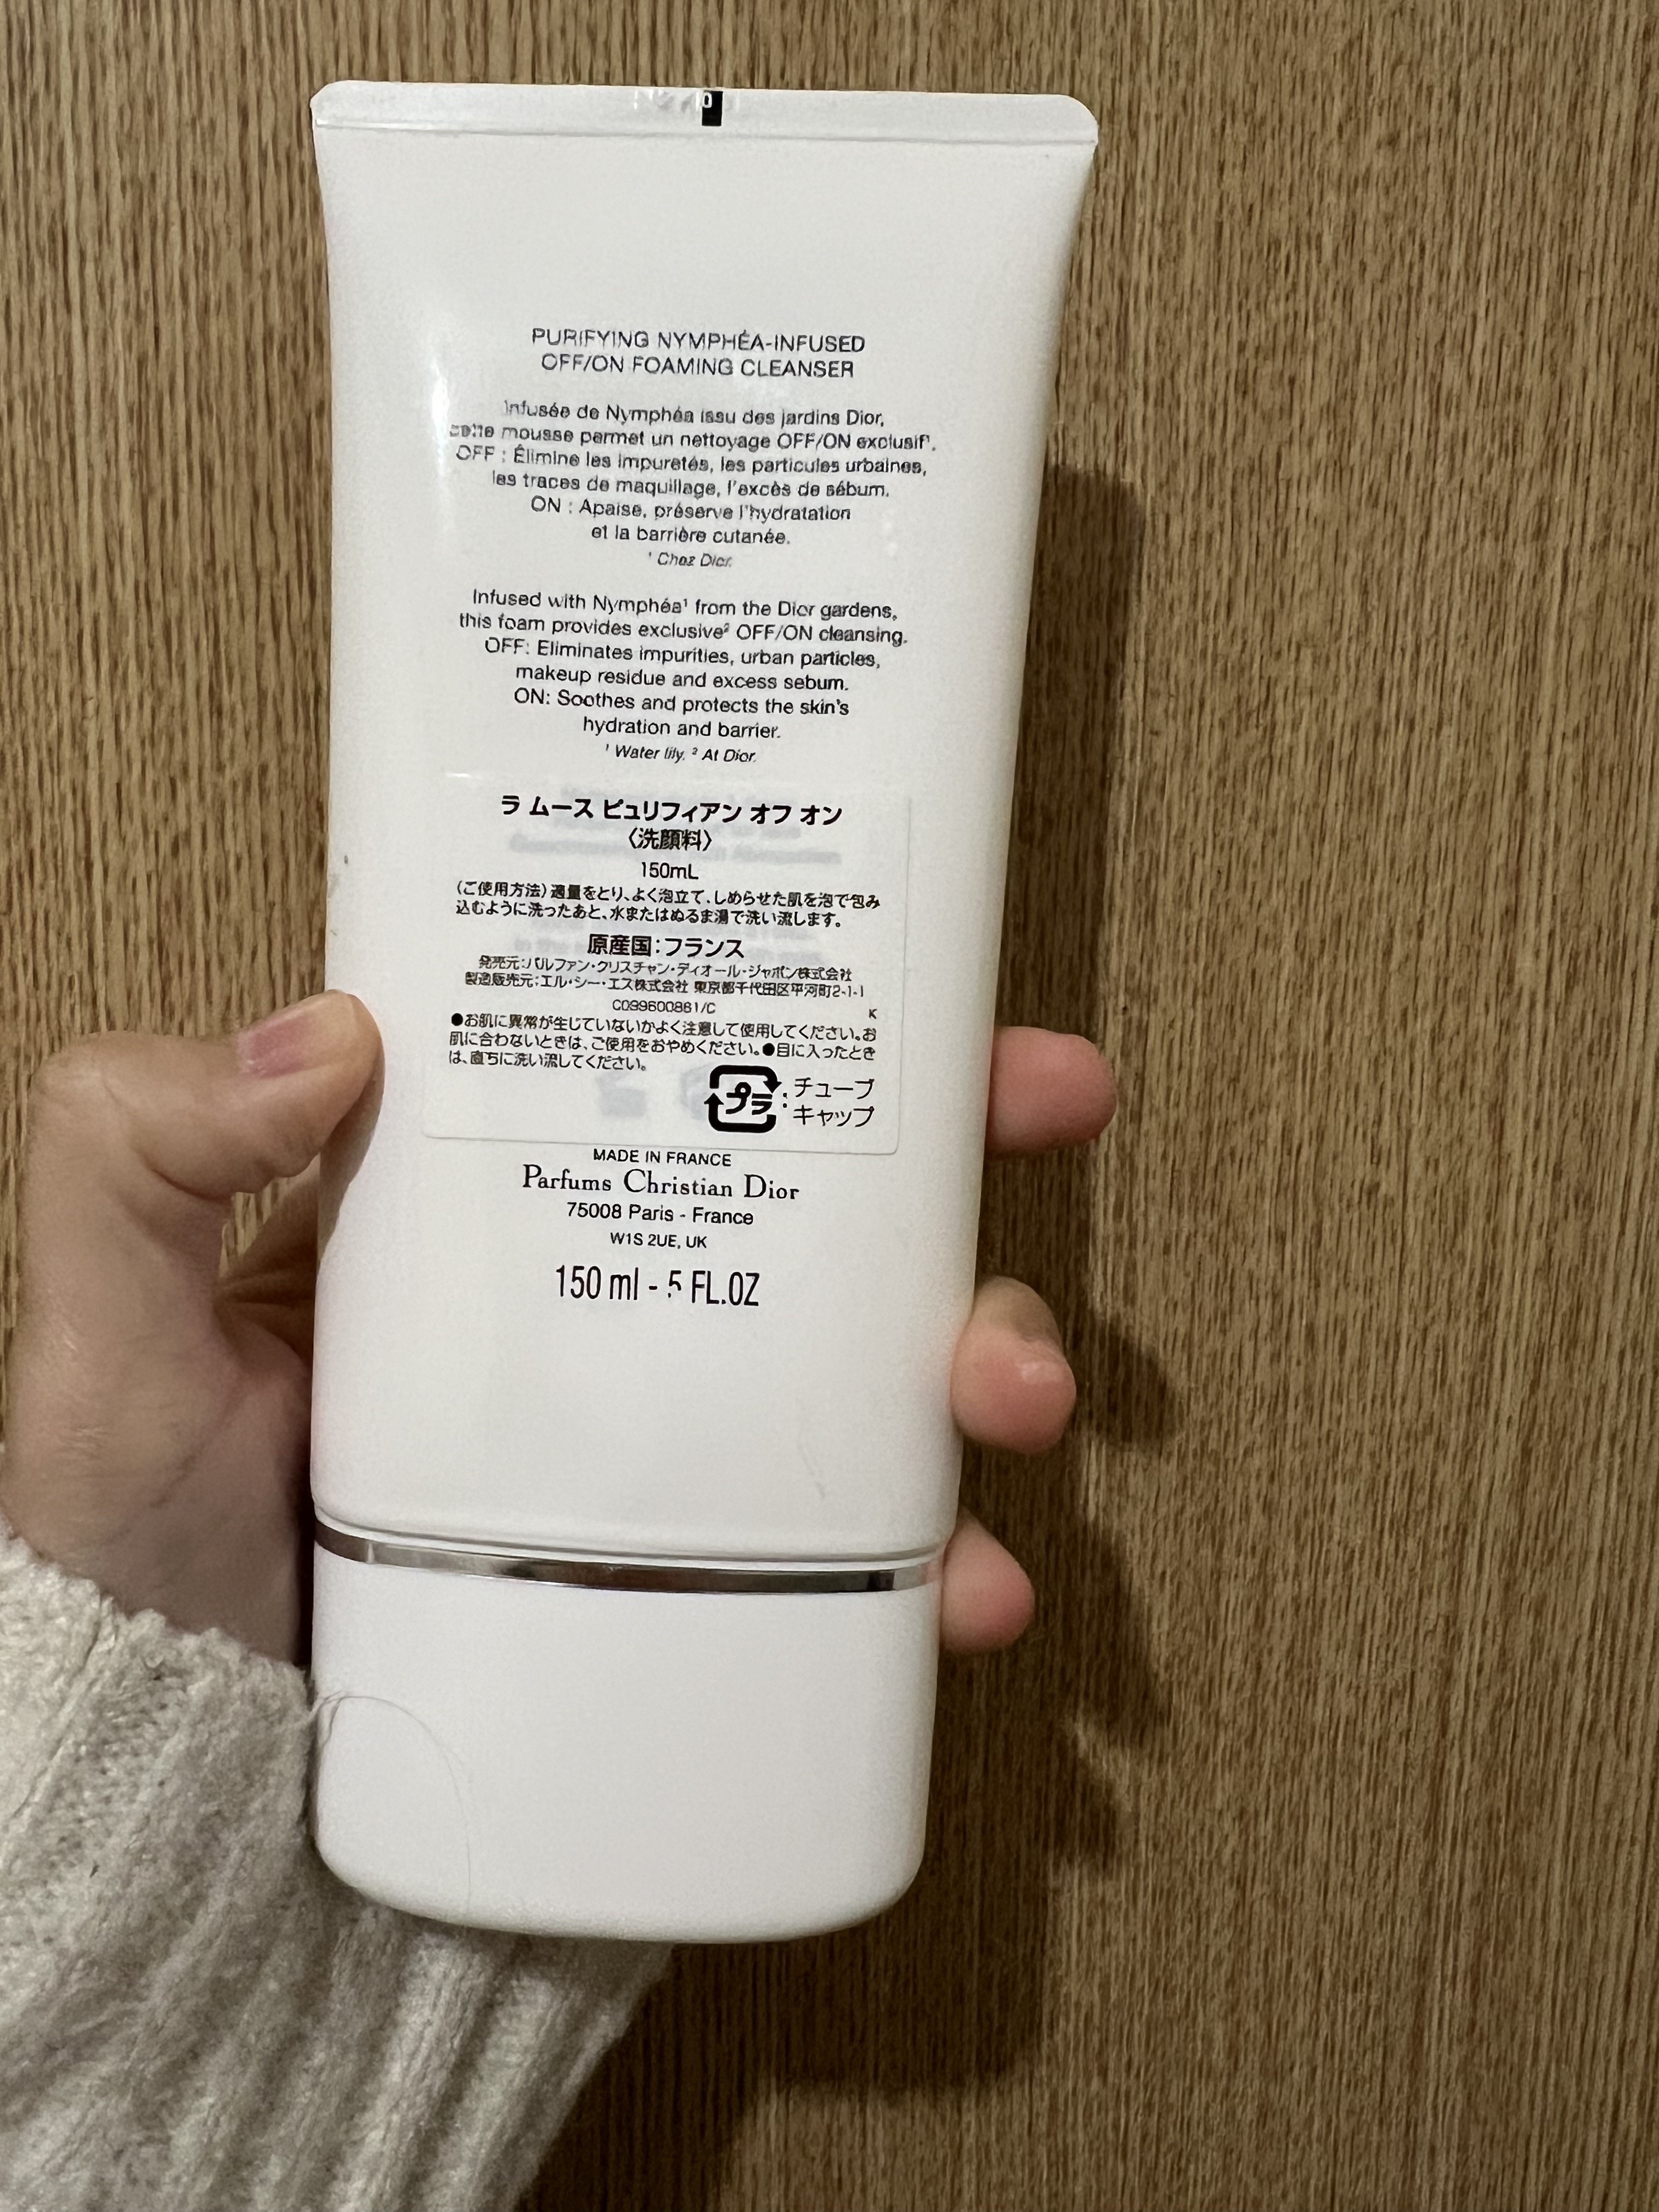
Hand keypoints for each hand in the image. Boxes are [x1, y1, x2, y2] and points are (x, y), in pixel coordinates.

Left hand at [0, 996, 1114, 1664]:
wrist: (188, 1806)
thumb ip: (142, 1154)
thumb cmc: (134, 1556)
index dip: (810, 1003)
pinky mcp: (707, 1599)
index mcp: (498, 1221)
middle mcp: (608, 1323)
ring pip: (879, 1375)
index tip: (911, 964)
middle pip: (823, 1204)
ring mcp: (670, 1463)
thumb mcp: (106, 1331)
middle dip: (961, 1150)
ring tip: (1007, 1388)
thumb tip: (325, 1028)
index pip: (670, 1068)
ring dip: (989, 1352)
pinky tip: (964, 1589)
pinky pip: (861, 1572)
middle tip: (1046, 1108)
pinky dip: (940, 1573)